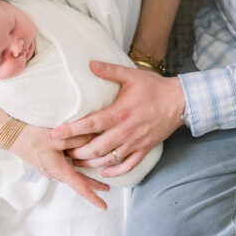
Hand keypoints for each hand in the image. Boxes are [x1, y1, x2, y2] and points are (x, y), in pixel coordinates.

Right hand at [8, 123, 111, 209]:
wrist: (10, 134)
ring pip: (71, 175)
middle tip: (107, 189)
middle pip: (78, 182)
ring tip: (97, 176)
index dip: (94, 197)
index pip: (80, 187)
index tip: (104, 207)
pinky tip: (78, 164)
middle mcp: (54, 172)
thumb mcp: (58, 137)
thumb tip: (94, 142)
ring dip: (84, 177)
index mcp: (59, 169)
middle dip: (93, 186)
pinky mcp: (45, 162)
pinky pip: (64, 168)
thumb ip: (78, 140)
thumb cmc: (33, 136)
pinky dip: (75, 169)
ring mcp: (48, 168)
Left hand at [53, 61, 185, 177]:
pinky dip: (114, 171)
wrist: (179, 101)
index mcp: (119, 114)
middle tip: (64, 151)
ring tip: (77, 160)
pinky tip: (104, 171)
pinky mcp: (144, 149)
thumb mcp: (131, 76)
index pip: (89, 125)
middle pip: (95, 148)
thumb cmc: (154, 88)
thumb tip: (90, 64)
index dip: (71, 130)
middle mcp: (125, 132)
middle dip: (77, 151)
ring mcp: (135, 143)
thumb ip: (110, 71)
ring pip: (108, 159)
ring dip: (91, 162)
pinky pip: (128, 166)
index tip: (55, 134)